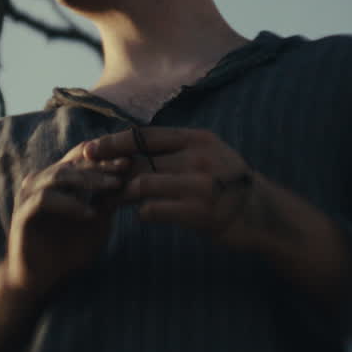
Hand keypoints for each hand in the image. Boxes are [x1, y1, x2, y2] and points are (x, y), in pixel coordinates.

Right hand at [6, 143, 132, 299]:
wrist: (41, 280)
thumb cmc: (69, 251)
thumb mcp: (96, 224)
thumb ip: (108, 202)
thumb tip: (132, 180)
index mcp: (57, 181)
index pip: (81, 159)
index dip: (105, 157)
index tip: (130, 162)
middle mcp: (41, 182)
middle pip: (72, 163)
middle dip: (100, 165)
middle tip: (124, 169)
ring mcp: (29, 196)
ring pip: (59, 175)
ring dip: (88, 180)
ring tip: (112, 186)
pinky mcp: (22, 213)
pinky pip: (45, 200)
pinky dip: (69, 204)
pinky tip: (90, 214)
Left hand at [82, 127, 260, 248]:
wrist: (262, 213)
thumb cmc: (227, 183)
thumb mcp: (207, 153)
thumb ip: (175, 149)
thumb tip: (130, 147)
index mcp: (197, 139)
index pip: (145, 136)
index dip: (113, 142)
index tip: (88, 149)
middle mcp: (198, 157)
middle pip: (139, 162)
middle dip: (110, 173)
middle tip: (90, 182)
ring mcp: (200, 185)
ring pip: (142, 185)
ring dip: (121, 196)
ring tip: (109, 202)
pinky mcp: (200, 212)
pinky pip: (154, 211)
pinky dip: (143, 213)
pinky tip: (143, 215)